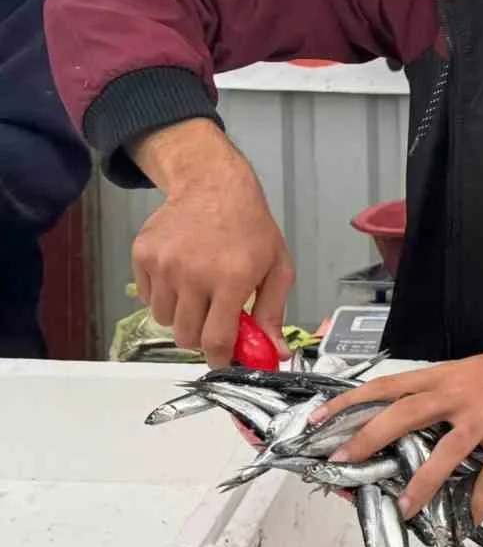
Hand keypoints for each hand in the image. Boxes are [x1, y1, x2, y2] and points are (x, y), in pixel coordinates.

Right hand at [131, 120, 292, 367]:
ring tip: (198, 291)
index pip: (216, 339)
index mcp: (231, 280)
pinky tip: (181, 274)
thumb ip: (273, 313)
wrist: (214, 187)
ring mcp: (164, 265)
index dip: (218, 358)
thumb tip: (275, 355)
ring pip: (164, 319)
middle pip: (186, 336)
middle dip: (200, 336)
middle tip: (212, 319)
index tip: (221, 360)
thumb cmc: (252, 230)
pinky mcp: (142, 256)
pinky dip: (163, 296)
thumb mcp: (276, 267)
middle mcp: (193, 275)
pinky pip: (148, 297)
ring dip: (181, 315)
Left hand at [309, 318, 482, 523]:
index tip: (318, 419)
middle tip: (341, 462)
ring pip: (445, 452)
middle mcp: (460, 393)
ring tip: (404, 509)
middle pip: (404, 415)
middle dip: (368, 439)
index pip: (388, 386)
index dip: (351, 402)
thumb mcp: (473, 371)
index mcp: (446, 376)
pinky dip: (482, 500)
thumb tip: (410, 424)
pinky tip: (473, 519)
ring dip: (421, 483)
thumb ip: (444, 394)